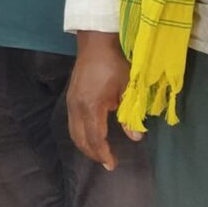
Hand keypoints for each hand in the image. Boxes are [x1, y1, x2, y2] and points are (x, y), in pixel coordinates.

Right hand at [66, 31, 134, 168]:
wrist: (96, 42)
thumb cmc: (115, 63)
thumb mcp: (128, 89)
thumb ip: (129, 115)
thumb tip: (136, 137)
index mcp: (91, 107)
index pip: (95, 139)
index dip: (104, 154)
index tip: (113, 165)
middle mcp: (76, 107)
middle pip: (80, 139)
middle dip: (93, 153)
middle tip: (107, 162)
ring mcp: (71, 102)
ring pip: (73, 132)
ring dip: (85, 145)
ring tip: (100, 152)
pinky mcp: (71, 98)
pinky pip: (72, 123)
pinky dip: (81, 134)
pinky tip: (92, 135)